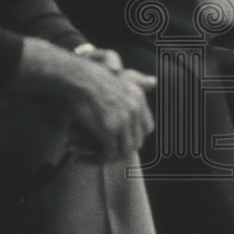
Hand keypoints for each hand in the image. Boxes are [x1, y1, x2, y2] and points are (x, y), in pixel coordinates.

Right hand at [11, 38, 154, 161]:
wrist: (79, 77)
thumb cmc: (94, 75)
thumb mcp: (122, 75)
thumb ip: (139, 80)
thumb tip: (154, 81)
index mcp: (139, 98)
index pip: (147, 128)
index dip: (135, 136)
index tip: (120, 139)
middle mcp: (135, 111)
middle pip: (136, 142)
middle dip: (122, 150)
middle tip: (105, 152)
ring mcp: (123, 121)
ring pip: (124, 151)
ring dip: (109, 157)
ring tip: (94, 157)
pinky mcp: (108, 130)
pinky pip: (108, 153)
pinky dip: (97, 158)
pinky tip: (85, 157)